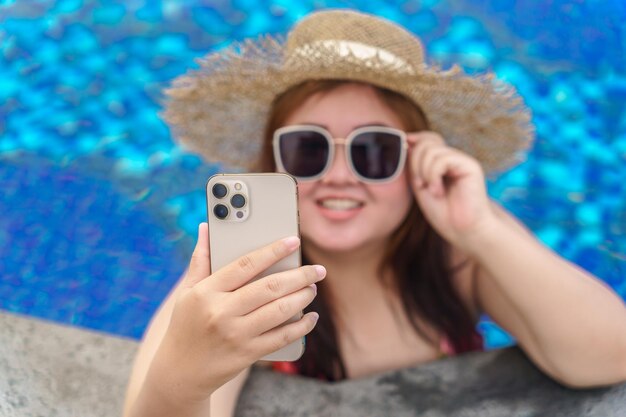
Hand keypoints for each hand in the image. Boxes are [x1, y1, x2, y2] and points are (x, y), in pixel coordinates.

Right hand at [145, 223, 324, 404]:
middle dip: (299, 276)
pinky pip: (281, 337)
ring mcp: (236, 334)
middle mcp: (222, 312)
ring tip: (313, 288)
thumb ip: (200, 259)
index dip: (273, 251)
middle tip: (317, 270)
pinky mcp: (247, 354)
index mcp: (207, 292)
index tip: (293, 241)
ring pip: (279, 310)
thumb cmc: (185, 324)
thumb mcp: (187, 292)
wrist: (180, 372)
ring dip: (302, 297)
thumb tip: (206, 227)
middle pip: (269, 287)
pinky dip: (301, 326)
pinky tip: (311, 317)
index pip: (246, 264)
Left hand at [408, 132, 496, 248]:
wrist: (463, 231)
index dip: (414, 139)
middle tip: (419, 184)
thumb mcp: (420, 186)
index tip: (403, 145)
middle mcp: (452, 159)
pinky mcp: (470, 166)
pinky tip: (439, 191)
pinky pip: (442, 159)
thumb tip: (407, 141)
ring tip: (431, 190)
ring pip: (432, 149)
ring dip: (424, 172)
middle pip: (427, 142)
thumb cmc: (443, 214)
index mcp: (441, 163)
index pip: (427, 140)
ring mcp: (461, 161)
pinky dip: (433, 175)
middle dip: (415, 162)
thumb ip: (414, 165)